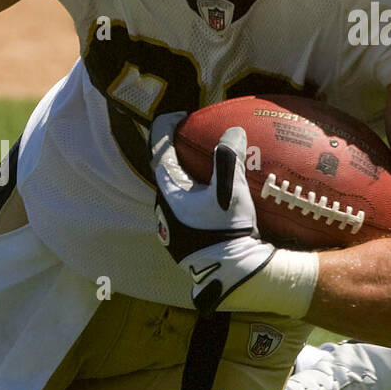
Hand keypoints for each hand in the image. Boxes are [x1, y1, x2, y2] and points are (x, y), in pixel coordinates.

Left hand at [150, 113, 316, 317]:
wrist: (231, 274)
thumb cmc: (227, 232)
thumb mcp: (230, 193)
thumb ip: (229, 160)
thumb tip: (232, 131)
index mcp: (168, 193)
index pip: (158, 152)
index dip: (165, 129)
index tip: (180, 115)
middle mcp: (163, 209)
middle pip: (165, 171)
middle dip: (177, 152)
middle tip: (195, 137)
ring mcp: (171, 226)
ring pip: (175, 191)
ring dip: (187, 175)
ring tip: (207, 166)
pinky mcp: (183, 239)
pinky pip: (185, 207)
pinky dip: (196, 193)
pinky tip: (215, 196)